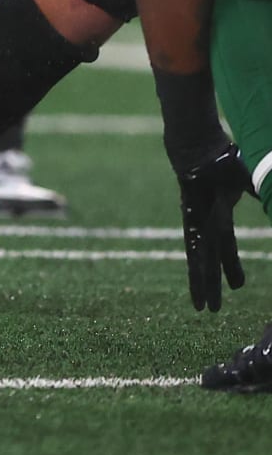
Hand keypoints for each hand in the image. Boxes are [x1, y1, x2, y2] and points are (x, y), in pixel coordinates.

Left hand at [176, 145, 249, 311]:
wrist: (199, 143)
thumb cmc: (223, 157)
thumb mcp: (248, 179)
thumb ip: (260, 192)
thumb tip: (271, 197)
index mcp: (219, 214)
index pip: (227, 247)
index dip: (231, 267)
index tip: (237, 287)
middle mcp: (205, 221)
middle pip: (210, 259)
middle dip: (212, 284)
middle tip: (212, 310)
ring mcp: (197, 221)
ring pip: (200, 258)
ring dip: (202, 283)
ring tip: (202, 308)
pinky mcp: (191, 217)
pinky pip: (194, 244)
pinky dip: (197, 263)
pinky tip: (197, 280)